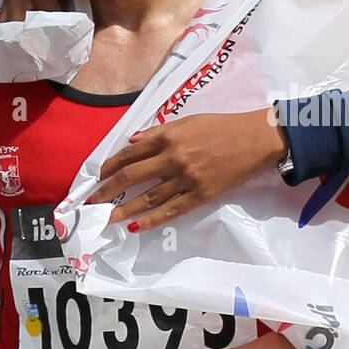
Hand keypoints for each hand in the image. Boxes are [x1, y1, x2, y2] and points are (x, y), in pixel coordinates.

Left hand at [88, 109, 288, 230]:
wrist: (255, 139)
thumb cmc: (223, 127)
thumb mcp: (189, 121)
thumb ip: (159, 132)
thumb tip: (133, 142)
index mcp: (168, 136)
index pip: (130, 153)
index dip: (110, 166)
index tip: (98, 177)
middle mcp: (172, 157)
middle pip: (131, 176)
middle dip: (108, 190)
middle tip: (92, 202)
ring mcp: (186, 178)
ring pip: (147, 197)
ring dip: (124, 210)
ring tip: (106, 220)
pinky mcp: (200, 195)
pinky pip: (171, 210)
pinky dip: (151, 220)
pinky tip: (135, 227)